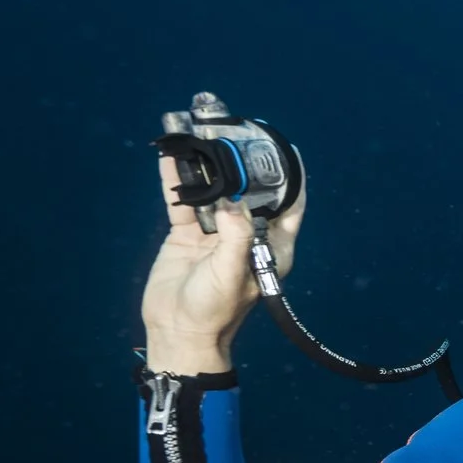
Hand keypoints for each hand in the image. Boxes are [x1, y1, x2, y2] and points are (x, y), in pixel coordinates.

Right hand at [139, 153, 304, 371]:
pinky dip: (178, 178)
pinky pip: (184, 200)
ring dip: (207, 166)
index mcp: (271, 246)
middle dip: (242, 163)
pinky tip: (171, 155)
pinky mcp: (188, 234)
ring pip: (214, 190)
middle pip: (249, 191)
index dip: (291, 177)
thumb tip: (234, 199)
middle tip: (233, 131)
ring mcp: (216, 233)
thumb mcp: (231, 273)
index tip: (285, 148)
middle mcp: (247, 234)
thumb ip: (237, 236)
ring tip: (200, 134)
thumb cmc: (214, 310)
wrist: (177, 331)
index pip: (291, 206)